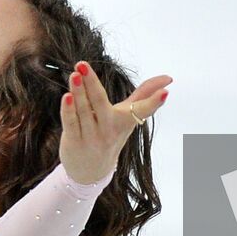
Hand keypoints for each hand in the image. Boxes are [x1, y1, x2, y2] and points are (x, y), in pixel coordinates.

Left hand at [59, 62, 170, 185]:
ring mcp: (91, 137)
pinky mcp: (74, 142)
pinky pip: (71, 123)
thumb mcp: (129, 116)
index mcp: (126, 122)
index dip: (153, 102)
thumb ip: (145, 96)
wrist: (91, 172)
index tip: (166, 92)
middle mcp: (109, 130)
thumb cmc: (112, 134)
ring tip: (75, 73)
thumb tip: (169, 79)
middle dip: (92, 83)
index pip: (140, 111)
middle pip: (100, 103)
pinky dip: (68, 110)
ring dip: (78, 91)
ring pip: (83, 111)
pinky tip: (67, 96)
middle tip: (82, 64)